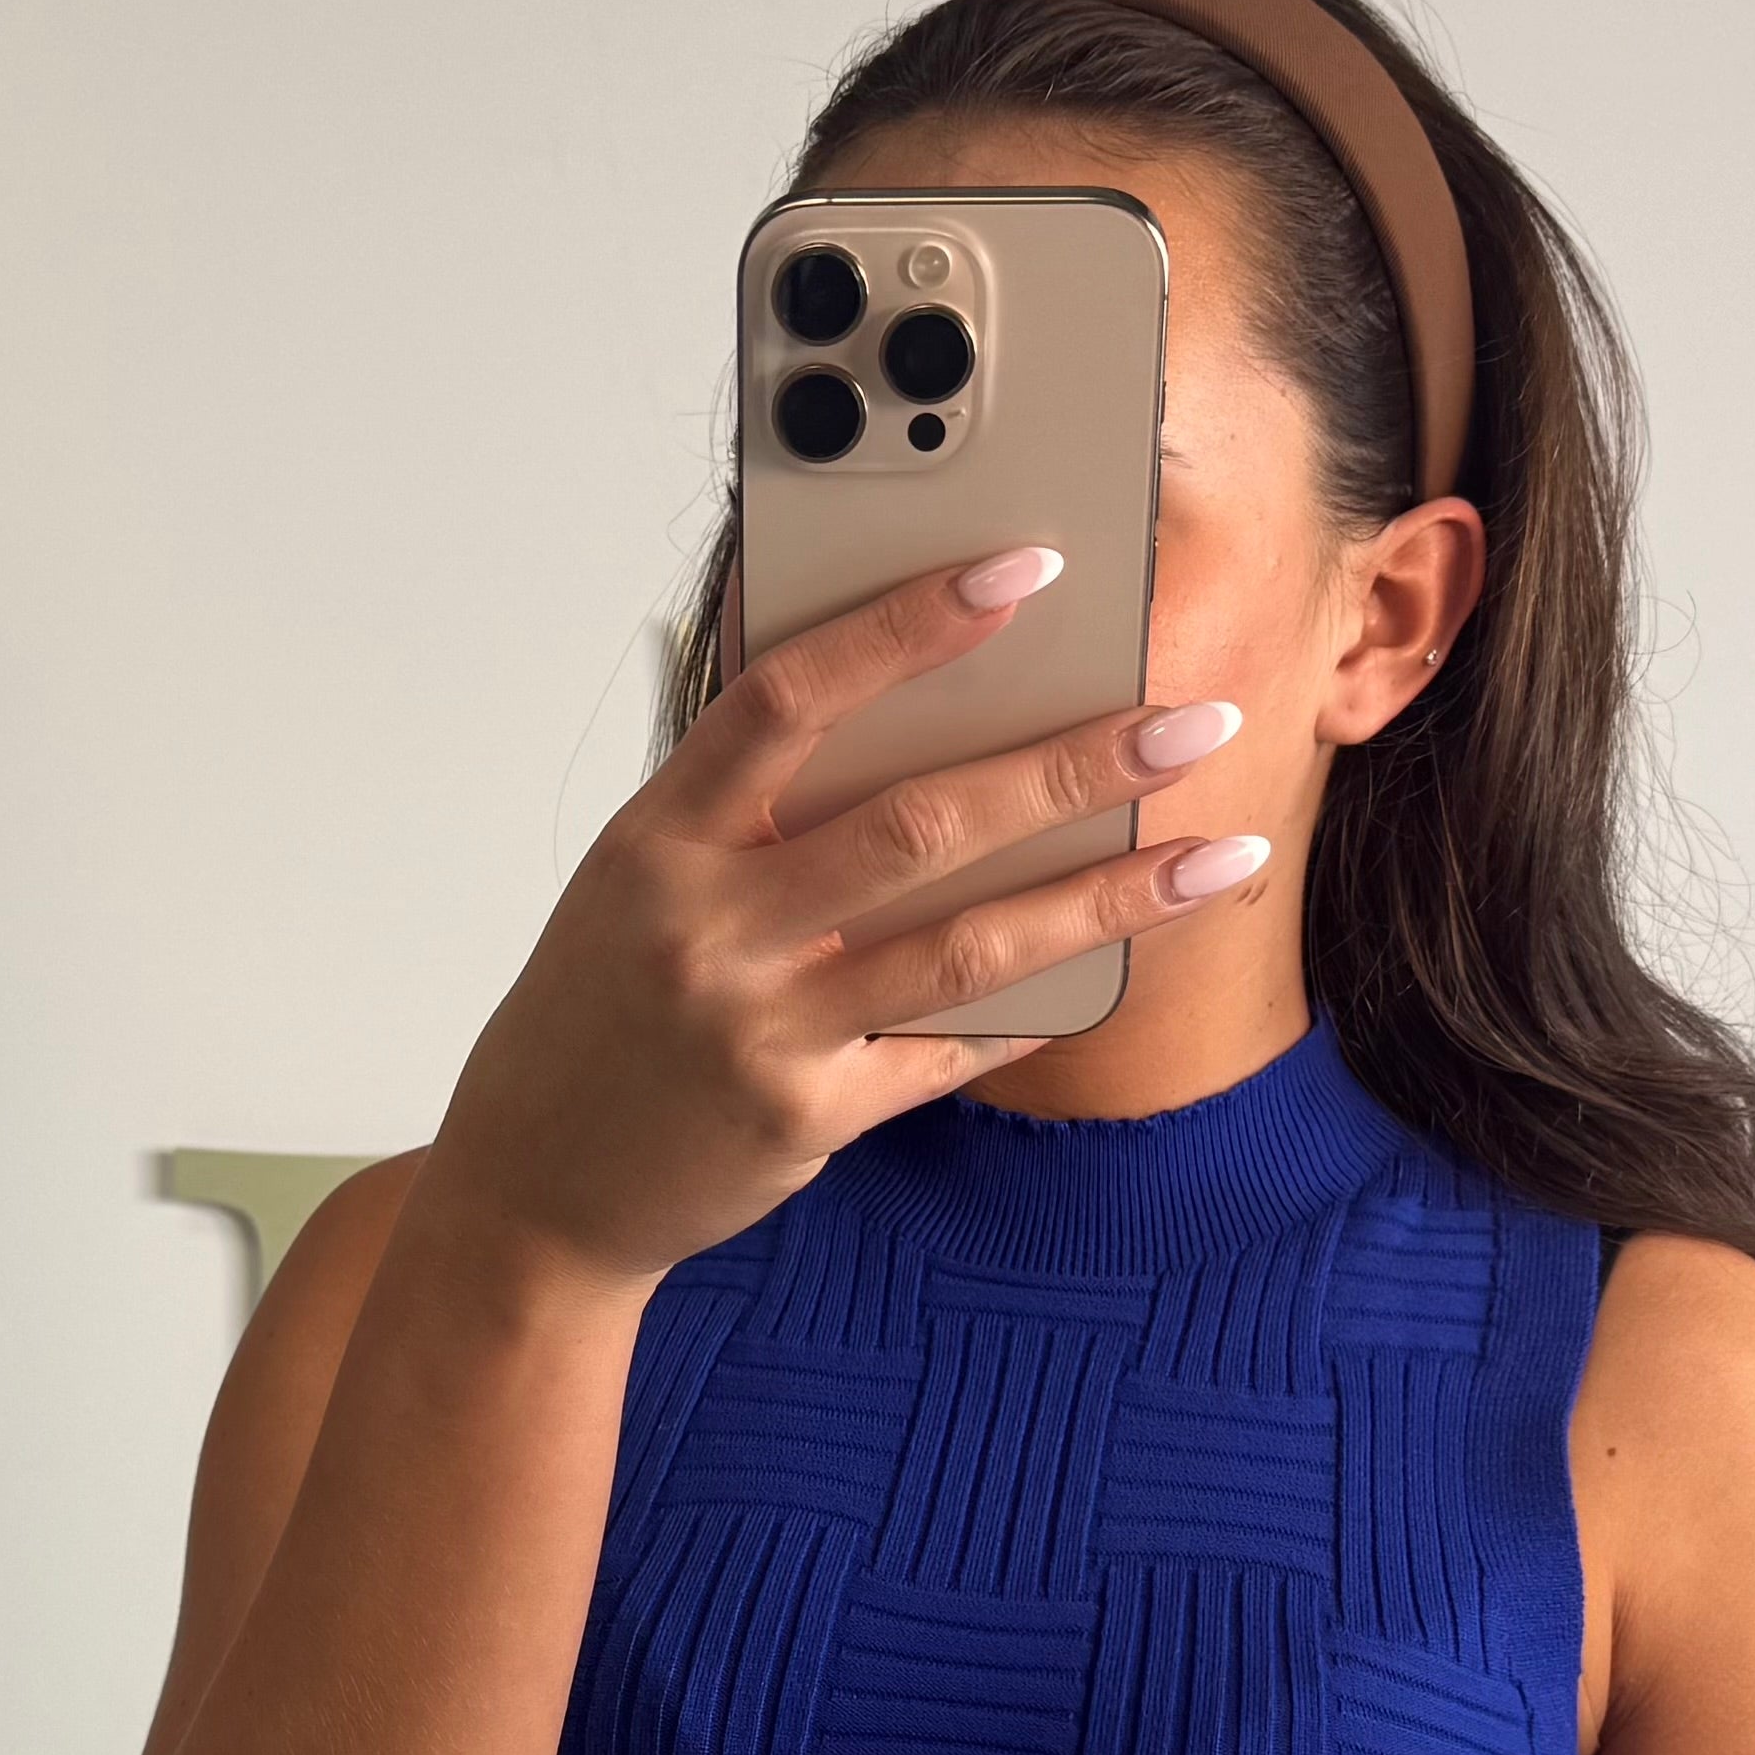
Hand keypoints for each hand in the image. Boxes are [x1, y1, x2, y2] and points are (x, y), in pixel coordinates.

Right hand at [423, 545, 1257, 1291]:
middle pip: (917, 823)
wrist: (537, 1187)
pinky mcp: (802, 1119)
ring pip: (964, 946)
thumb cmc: (600, 1010)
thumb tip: (913, 712)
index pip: (791, 696)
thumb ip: (747, 805)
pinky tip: (1117, 967)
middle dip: (1073, 766)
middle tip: (1190, 722)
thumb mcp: (640, 881)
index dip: (909, 623)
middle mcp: (707, 927)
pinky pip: (945, 1052)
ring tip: (1217, 855)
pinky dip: (1032, 1006)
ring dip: (1107, 897)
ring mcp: (758, 1029)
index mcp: (659, 837)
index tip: (1026, 567)